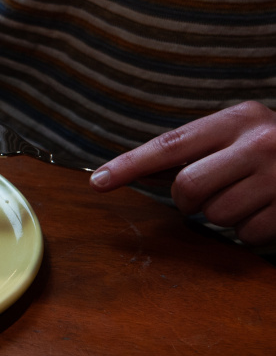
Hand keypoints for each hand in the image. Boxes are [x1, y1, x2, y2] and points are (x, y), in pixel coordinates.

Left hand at [90, 101, 275, 246]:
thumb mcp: (239, 135)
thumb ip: (194, 151)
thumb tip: (135, 171)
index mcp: (239, 119)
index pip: (170, 145)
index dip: (129, 165)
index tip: (97, 181)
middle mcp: (261, 142)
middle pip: (188, 187)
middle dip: (187, 201)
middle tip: (205, 196)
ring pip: (216, 216)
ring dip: (222, 215)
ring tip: (248, 198)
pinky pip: (246, 236)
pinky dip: (249, 232)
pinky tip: (268, 212)